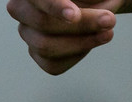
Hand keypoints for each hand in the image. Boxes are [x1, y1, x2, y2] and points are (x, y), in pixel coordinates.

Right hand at [7, 0, 122, 73]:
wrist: (98, 2)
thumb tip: (76, 16)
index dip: (55, 7)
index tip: (74, 16)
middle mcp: (22, 10)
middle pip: (42, 23)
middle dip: (80, 25)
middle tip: (110, 20)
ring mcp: (28, 34)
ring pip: (46, 47)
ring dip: (82, 42)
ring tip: (108, 33)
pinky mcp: (37, 55)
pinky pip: (53, 64)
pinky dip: (77, 55)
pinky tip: (91, 41)